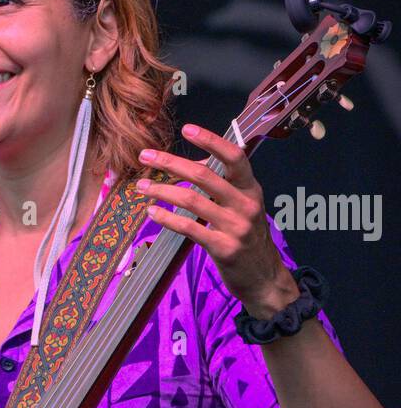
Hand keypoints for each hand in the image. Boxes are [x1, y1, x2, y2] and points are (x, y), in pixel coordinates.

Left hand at [136, 122, 299, 317]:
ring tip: (141, 186)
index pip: (234, 156)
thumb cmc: (248, 239)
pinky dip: (167, 218)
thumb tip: (189, 167)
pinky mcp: (223, 248)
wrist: (264, 278)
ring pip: (191, 200)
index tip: (187, 128)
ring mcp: (235, 226)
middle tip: (145, 156)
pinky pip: (189, 228)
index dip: (211, 140)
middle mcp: (245, 204)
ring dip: (161, 191)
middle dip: (170, 162)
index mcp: (251, 189)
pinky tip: (152, 212)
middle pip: (203, 174)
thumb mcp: (243, 208)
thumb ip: (222, 188)